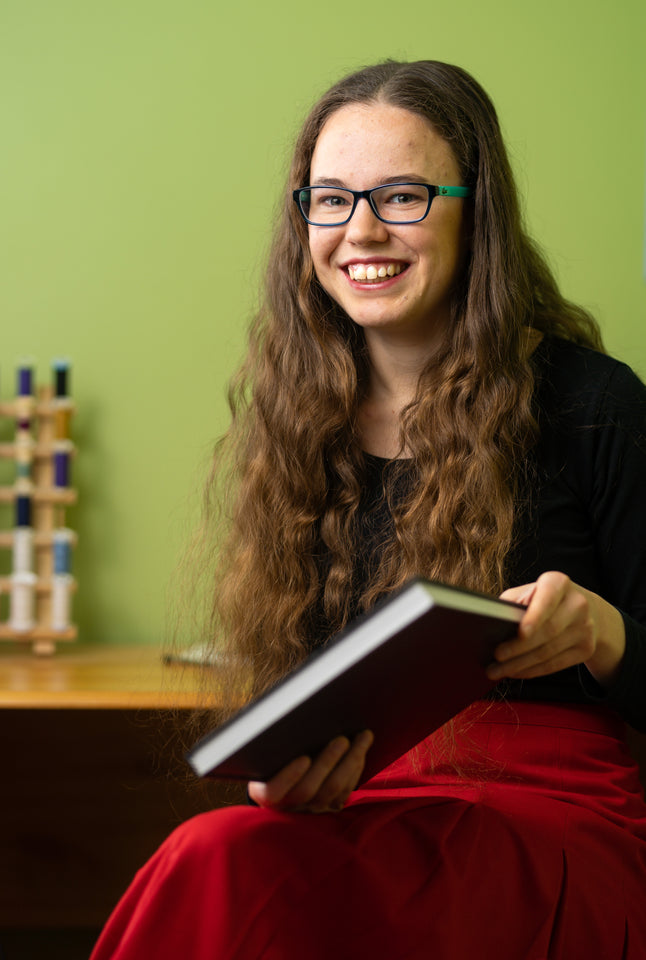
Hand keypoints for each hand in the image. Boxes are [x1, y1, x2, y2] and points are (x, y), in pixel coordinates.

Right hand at [247, 729, 373, 813]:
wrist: (282, 779)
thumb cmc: (270, 757)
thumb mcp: (264, 754)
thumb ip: (274, 744)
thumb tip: (291, 716)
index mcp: (262, 793)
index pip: (273, 791)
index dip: (289, 776)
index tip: (304, 758)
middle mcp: (285, 806)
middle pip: (308, 790)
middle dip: (328, 762)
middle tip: (342, 739)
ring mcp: (308, 810)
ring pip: (331, 791)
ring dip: (350, 762)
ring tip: (363, 737)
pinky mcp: (329, 808)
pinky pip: (344, 793)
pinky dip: (355, 770)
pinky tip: (362, 750)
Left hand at [486, 571, 625, 687]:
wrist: (590, 610)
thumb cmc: (547, 599)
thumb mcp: (531, 591)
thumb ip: (513, 602)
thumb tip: (491, 621)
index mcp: (558, 583)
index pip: (547, 599)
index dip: (535, 617)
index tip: (520, 632)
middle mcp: (576, 604)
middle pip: (547, 631)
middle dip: (519, 647)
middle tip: (496, 656)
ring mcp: (585, 628)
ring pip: (549, 652)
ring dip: (520, 664)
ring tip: (498, 670)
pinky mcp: (586, 650)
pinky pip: (555, 665)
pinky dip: (532, 671)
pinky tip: (515, 672)